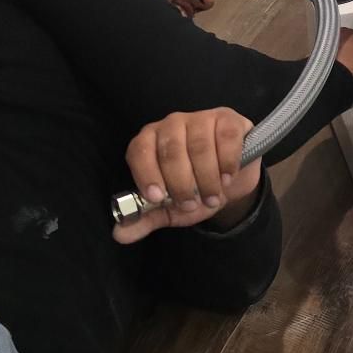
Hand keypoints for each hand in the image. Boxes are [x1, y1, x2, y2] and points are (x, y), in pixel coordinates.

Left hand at [114, 109, 261, 243]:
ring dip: (207, 179)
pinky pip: (226, 139)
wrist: (232, 180)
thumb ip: (146, 218)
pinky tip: (227, 178)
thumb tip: (120, 234)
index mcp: (151, 141)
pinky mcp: (227, 119)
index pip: (140, 151)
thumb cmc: (196, 189)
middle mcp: (172, 124)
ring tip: (212, 197)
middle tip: (191, 204)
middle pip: (171, 151)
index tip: (158, 198)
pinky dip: (227, 162)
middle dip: (181, 184)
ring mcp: (200, 118)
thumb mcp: (171, 208)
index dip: (146, 174)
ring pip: (199, 146)